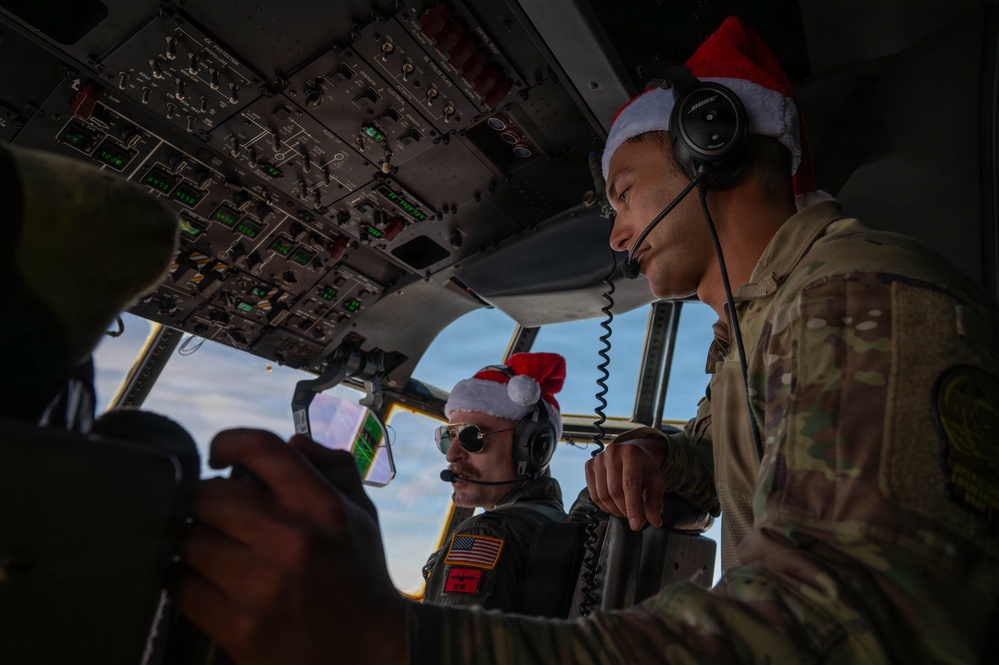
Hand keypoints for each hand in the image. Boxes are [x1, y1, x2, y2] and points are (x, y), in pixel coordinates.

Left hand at [175, 429, 406, 664]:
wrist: (371, 651)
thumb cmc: (360, 577)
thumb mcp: (361, 515)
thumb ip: (335, 469)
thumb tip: (294, 441)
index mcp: (322, 507)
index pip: (262, 449)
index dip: (228, 441)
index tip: (218, 453)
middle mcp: (292, 540)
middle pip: (209, 496)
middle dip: (204, 500)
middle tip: (209, 511)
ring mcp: (262, 586)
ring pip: (189, 540)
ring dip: (191, 540)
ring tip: (204, 546)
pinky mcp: (239, 628)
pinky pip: (182, 586)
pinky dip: (182, 578)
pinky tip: (197, 578)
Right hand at [584, 437, 666, 530]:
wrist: (632, 452)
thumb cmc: (644, 467)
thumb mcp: (656, 482)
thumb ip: (655, 502)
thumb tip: (655, 521)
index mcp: (632, 453)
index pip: (630, 485)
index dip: (633, 507)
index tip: (636, 525)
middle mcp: (613, 452)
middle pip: (614, 491)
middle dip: (624, 510)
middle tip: (633, 517)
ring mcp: (599, 458)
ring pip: (602, 494)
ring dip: (614, 509)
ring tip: (624, 511)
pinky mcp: (589, 465)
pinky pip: (593, 493)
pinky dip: (603, 505)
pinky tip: (613, 505)